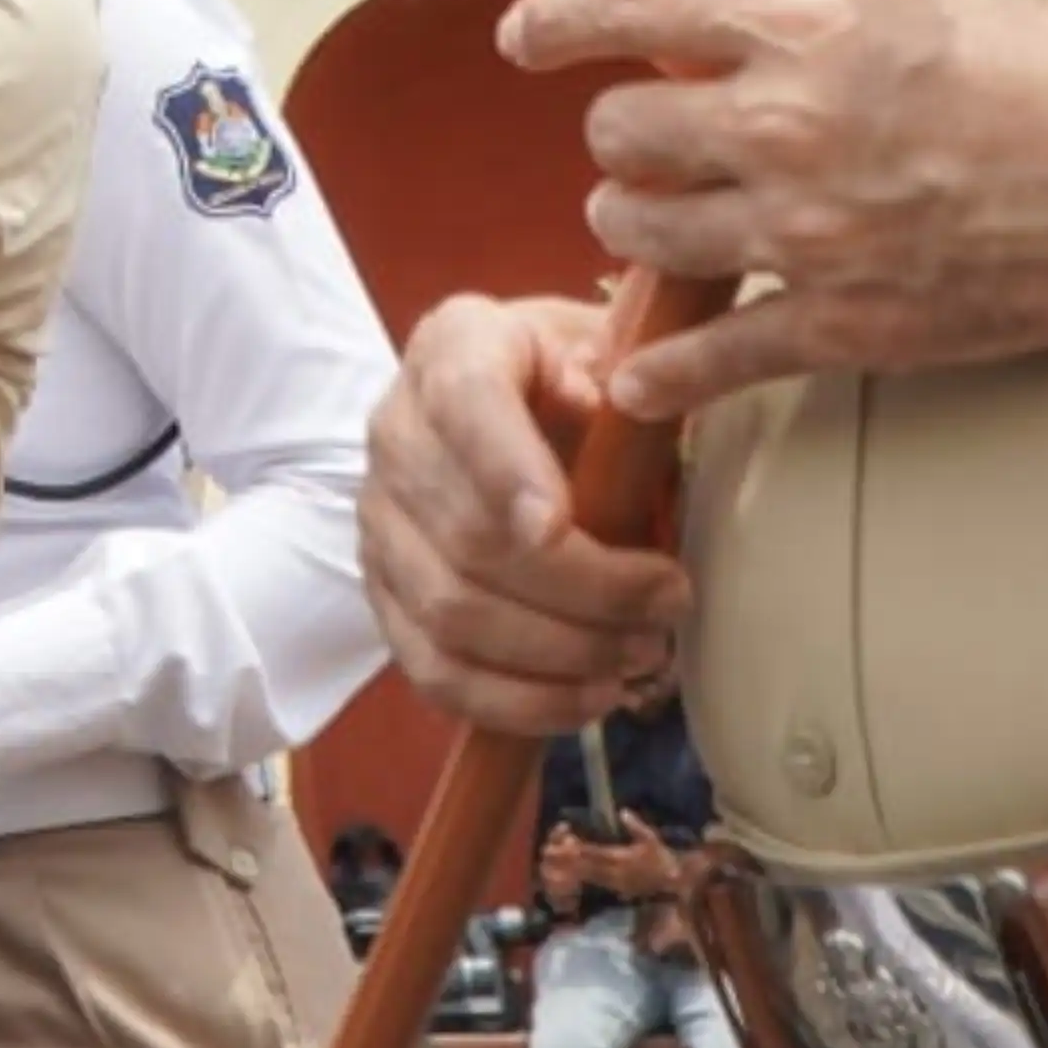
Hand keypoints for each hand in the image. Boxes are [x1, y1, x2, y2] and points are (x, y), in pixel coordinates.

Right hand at [357, 292, 684, 735]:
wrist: (518, 409)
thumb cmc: (583, 379)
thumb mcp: (616, 347)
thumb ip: (626, 368)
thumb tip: (604, 403)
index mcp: (454, 345)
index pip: (465, 402)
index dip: (505, 468)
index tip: (559, 527)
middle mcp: (396, 429)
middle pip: (469, 533)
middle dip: (582, 589)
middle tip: (668, 605)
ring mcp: (380, 519)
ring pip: (451, 612)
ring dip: (559, 653)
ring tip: (641, 655)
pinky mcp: (384, 595)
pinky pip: (434, 671)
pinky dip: (516, 702)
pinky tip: (589, 698)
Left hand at [505, 0, 1047, 418]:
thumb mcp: (916, 3)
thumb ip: (806, 22)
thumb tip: (717, 34)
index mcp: (806, 20)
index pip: (629, 11)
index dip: (557, 25)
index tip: (524, 40)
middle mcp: (788, 121)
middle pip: (617, 135)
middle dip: (625, 140)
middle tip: (657, 146)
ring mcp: (810, 231)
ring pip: (637, 233)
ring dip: (638, 230)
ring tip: (670, 226)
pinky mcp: (845, 324)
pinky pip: (706, 355)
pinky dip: (661, 370)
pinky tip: (640, 373)